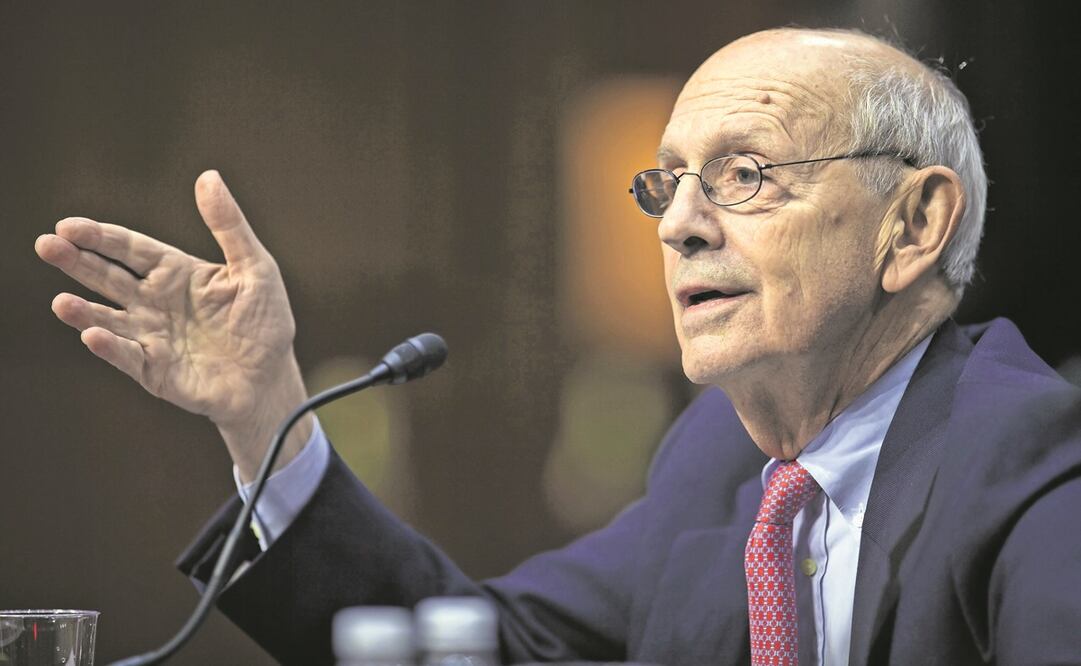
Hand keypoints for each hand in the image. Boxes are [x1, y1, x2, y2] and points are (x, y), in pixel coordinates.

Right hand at [35, 170, 312, 480]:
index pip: (131, 249)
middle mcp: (155, 302)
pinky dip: (110, 348)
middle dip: (77, 261)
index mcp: (176, 273)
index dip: (101, 236)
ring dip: (83, 311)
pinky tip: (93, 334)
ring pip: (108, 319)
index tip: (69, 225)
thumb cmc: (265, 322)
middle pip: (108, 277)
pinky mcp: (155, 371)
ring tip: (62, 302)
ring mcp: (151, 337)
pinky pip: (128, 357)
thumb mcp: (255, 268)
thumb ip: (229, 225)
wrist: (271, 378)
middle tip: (46, 245)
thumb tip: (208, 176)